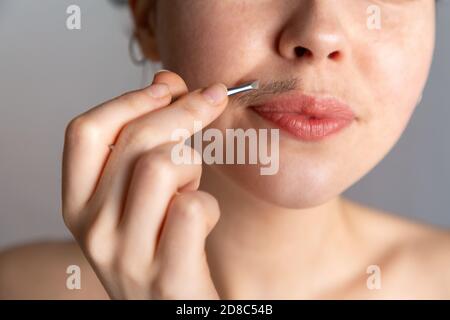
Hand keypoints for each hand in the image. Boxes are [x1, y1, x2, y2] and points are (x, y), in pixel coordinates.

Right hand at [62, 71, 227, 298]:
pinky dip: (210, 205)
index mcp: (76, 205)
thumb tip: (167, 81)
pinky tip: (204, 220)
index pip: (85, 131)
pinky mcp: (167, 277)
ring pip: (163, 166)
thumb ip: (147, 138)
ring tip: (193, 186)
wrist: (172, 312)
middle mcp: (92, 230)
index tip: (168, 87)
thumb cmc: (158, 245)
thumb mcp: (140, 194)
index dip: (129, 99)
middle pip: (134, 141)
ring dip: (193, 165)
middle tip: (213, 100)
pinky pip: (194, 209)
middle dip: (184, 111)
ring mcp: (127, 255)